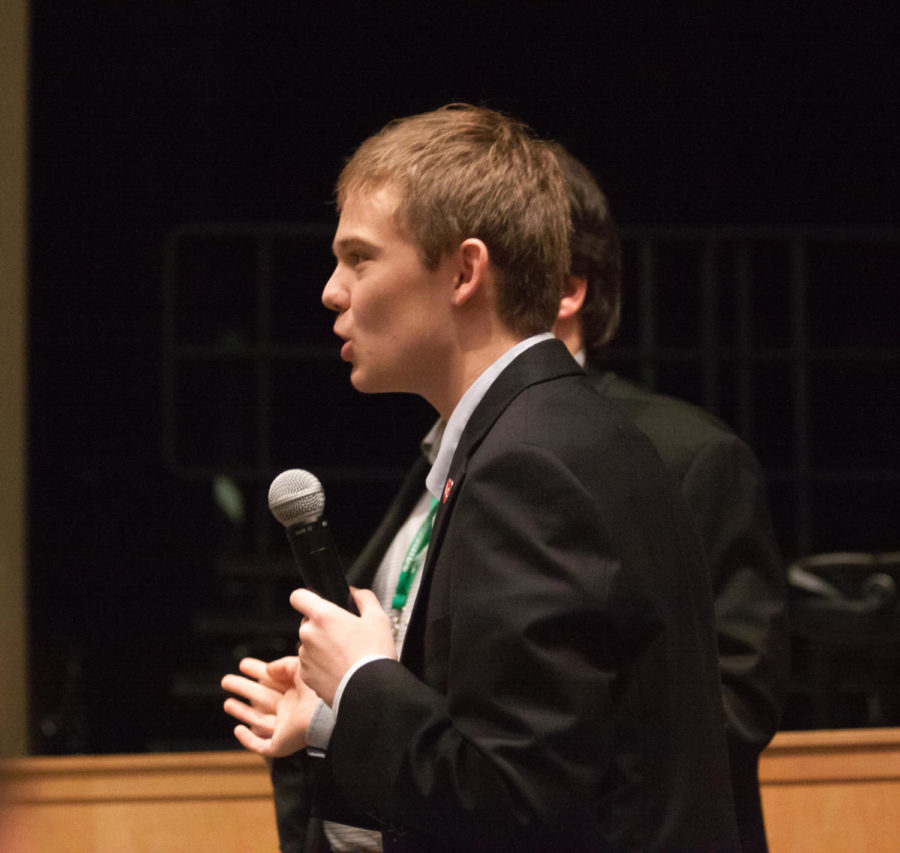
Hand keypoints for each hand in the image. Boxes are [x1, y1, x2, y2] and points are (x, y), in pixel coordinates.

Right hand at [220, 656, 318, 756]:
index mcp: (298, 691)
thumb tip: (267, 669)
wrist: (326, 714)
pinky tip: (238, 729)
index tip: (243, 664)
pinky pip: (261, 746)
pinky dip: (248, 740)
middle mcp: (291, 709)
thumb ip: (283, 666)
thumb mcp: (300, 668)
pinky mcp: (281, 745)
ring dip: (242, 712)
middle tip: (226, 680)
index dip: (258, 672)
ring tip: (226, 703)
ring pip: (259, 721)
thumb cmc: (318, 690)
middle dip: (244, 689)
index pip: (273, 681)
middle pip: (262, 698)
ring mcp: (286, 728)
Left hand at [291, 587, 395, 706]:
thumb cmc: (373, 655)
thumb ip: (364, 598)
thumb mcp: (378, 618)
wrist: (370, 691)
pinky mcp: (305, 676)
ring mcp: (305, 656)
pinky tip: (338, 669)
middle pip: (307, 623)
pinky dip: (320, 666)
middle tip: (343, 636)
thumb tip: (355, 593)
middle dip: (321, 627)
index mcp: (323, 616)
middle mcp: (309, 634)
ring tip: (343, 656)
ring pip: (309, 644)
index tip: (315, 603)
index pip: (299, 597)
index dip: (307, 598)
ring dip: (321, 647)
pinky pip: (309, 664)